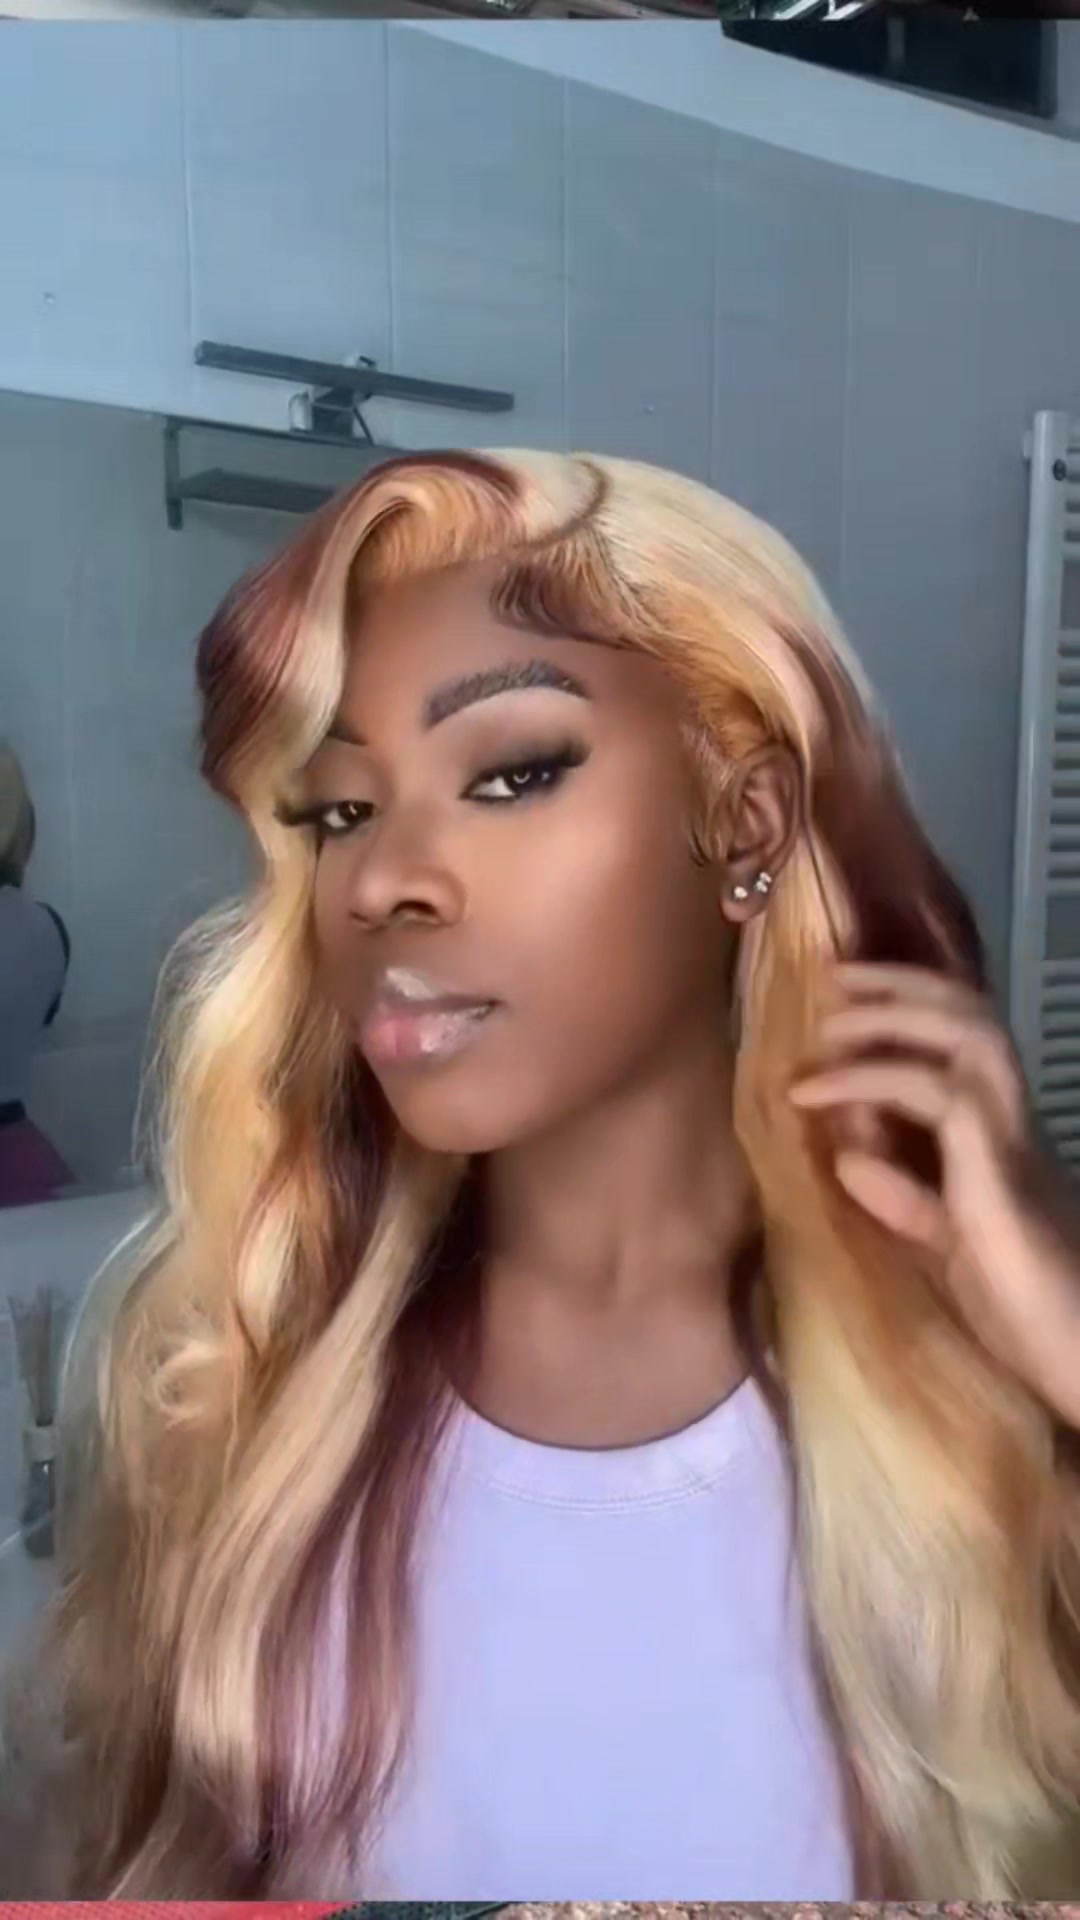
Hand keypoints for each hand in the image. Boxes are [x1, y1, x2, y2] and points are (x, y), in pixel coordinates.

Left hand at [790, 962, 1079, 1431]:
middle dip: (900, 984)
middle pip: (971, 1014)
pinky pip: (938, 1093)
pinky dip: (872, 1079)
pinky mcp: (999, 1172)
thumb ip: (907, 1203)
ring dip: (890, 1014)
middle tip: (834, 978)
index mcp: (1001, 1138)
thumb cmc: (1024, 1318)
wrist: (1078, 1363)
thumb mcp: (947, 1252)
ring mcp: (1013, 1140)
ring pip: (966, 1032)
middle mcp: (1014, 1122)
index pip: (964, 1041)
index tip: (846, 995)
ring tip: (827, 1022)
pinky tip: (818, 1093)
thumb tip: (848, 1159)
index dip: (911, 1005)